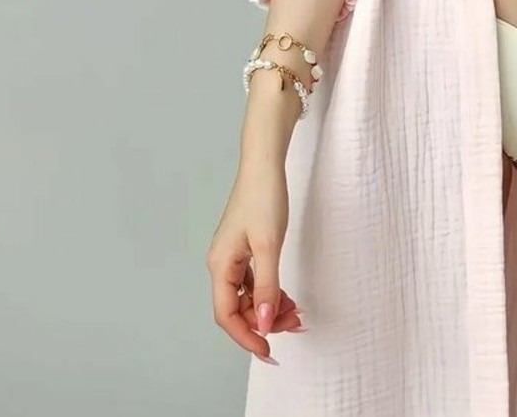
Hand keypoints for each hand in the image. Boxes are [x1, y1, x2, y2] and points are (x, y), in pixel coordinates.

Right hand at [207, 166, 303, 364]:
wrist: (264, 164)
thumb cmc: (264, 198)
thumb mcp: (269, 245)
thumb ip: (267, 286)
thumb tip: (265, 323)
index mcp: (220, 266)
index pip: (227, 315)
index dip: (246, 336)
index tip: (269, 351)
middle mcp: (222, 264)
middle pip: (239, 308)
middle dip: (264, 321)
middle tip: (294, 323)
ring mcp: (233, 256)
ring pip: (249, 296)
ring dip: (269, 307)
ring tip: (295, 311)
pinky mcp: (244, 248)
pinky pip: (254, 281)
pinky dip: (270, 291)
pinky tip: (288, 296)